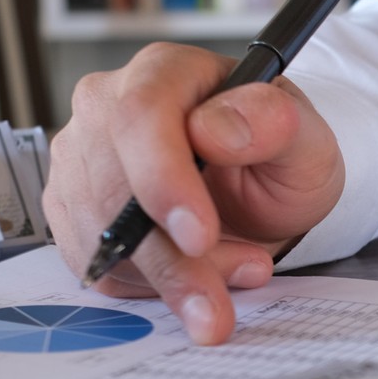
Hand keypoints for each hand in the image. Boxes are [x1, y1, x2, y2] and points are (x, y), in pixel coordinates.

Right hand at [43, 44, 346, 344]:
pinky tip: (196, 282)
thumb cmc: (277, 154)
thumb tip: (217, 130)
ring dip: (167, 280)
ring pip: (100, 235)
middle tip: (217, 306)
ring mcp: (81, 159)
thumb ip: (273, 124)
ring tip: (231, 283)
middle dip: (170, 259)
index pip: (141, 116)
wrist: (258, 188)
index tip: (199, 237)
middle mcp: (106, 108)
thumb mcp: (304, 137)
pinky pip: (96, 263)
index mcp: (164, 73)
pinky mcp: (72, 210)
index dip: (163, 180)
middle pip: (112, 187)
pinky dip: (147, 289)